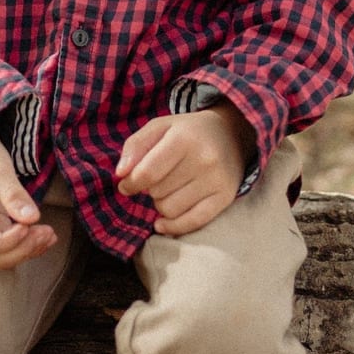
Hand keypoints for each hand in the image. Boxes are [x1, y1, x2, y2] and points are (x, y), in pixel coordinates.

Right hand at [0, 122, 57, 268]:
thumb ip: (13, 193)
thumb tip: (32, 218)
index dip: (7, 241)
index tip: (28, 226)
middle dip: (21, 250)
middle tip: (47, 233)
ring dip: (26, 251)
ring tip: (49, 235)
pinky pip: (7, 250)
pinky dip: (27, 247)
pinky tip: (45, 237)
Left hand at [115, 103, 253, 236]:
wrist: (231, 134)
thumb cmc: (187, 132)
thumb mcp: (159, 127)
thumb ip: (135, 146)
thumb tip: (121, 175)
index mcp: (184, 138)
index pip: (147, 173)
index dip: (130, 184)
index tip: (126, 185)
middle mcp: (204, 159)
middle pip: (158, 193)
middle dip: (151, 189)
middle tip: (160, 178)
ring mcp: (217, 180)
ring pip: (170, 210)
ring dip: (162, 204)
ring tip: (170, 189)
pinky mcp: (225, 197)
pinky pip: (192, 223)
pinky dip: (173, 226)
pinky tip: (163, 222)